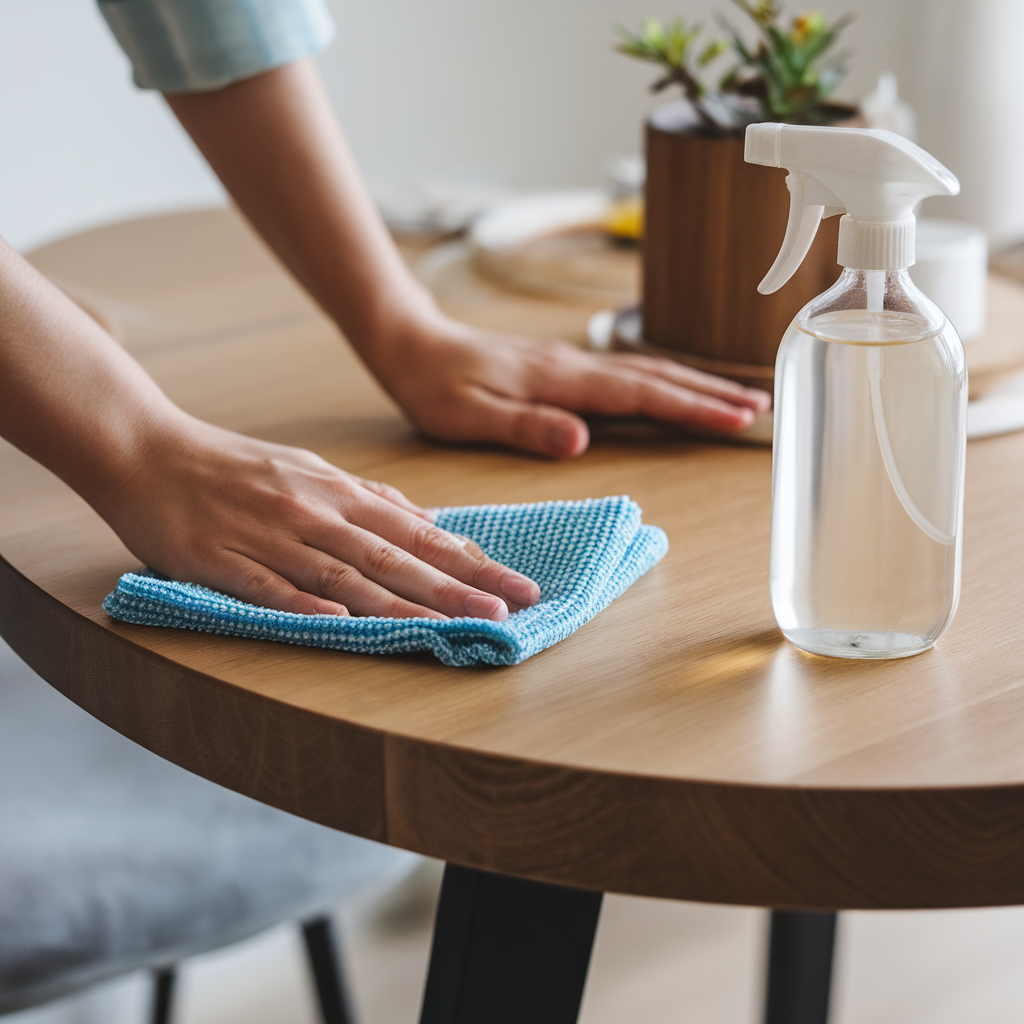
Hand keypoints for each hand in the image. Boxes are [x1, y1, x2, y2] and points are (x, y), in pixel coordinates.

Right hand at [101, 416, 539, 619]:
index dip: (469, 560)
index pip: (417, 533)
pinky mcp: (223, 563)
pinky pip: (271, 590)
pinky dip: (308, 607)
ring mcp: (270, 538)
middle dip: (457, 587)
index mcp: (337, 493)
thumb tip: (429, 523)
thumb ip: (370, 499)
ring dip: (407, 603)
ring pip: (347, 576)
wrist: (146, 449)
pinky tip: (346, 627)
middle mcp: (314, 513)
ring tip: (458, 625)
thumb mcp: (311, 472)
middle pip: (396, 557)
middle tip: (510, 611)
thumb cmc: (235, 466)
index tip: (515, 584)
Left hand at [370, 316, 771, 457]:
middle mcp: (574, 365)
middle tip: (761, 407)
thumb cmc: (434, 385)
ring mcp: (570, 362)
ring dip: (695, 384)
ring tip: (738, 397)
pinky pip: (626, 373)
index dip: (691, 407)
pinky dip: (663, 381)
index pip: (639, 395)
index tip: (737, 417)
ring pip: (646, 371)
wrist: (411, 342)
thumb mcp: (469, 416)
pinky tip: (675, 388)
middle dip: (711, 392)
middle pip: (656, 377)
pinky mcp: (562, 366)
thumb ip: (525, 426)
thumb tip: (581, 438)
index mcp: (559, 379)